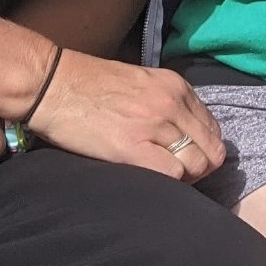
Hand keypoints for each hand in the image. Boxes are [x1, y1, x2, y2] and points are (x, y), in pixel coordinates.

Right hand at [28, 51, 223, 183]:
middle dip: (201, 168)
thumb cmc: (90, 86)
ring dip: (186, 178)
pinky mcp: (132, 146)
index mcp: (175, 86)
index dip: (204, 149)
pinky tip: (151, 178)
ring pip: (196, 164)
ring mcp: (153, 123)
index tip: (189, 159)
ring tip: (164, 179)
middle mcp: (171, 103)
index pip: (212, 128)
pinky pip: (172, 173)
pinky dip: (169, 182)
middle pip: (210, 149)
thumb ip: (167, 103)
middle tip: (179, 176)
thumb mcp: (142, 83)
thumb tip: (185, 135)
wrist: (53, 84)